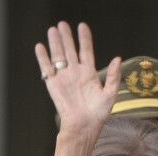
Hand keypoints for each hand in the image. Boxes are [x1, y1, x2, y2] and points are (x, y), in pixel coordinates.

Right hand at [35, 22, 120, 144]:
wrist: (83, 128)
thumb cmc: (97, 115)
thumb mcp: (110, 94)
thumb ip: (114, 76)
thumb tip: (117, 59)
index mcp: (89, 75)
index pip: (86, 51)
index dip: (84, 39)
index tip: (82, 26)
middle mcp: (75, 74)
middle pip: (70, 50)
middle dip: (66, 37)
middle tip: (62, 24)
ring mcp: (64, 79)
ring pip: (58, 57)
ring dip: (55, 43)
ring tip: (52, 29)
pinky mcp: (54, 86)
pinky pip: (47, 69)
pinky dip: (43, 58)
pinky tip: (40, 47)